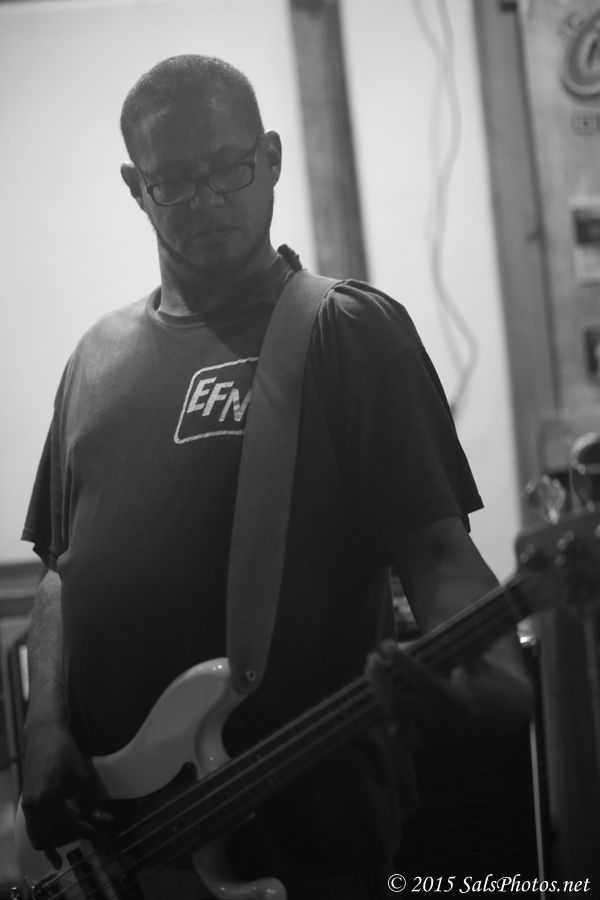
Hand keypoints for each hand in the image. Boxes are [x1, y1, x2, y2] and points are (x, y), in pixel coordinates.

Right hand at [21, 718, 112, 864]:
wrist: (44, 737)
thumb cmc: (65, 753)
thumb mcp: (82, 778)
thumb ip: (91, 802)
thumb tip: (105, 822)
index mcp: (47, 802)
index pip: (72, 825)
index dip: (91, 833)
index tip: (106, 839)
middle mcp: (34, 809)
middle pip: (58, 834)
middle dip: (79, 836)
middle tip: (98, 834)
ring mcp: (28, 809)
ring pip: (44, 839)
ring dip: (62, 842)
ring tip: (79, 839)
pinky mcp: (28, 806)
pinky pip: (34, 833)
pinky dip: (45, 844)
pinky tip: (55, 859)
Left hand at [365, 639, 532, 743]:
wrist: (509, 711)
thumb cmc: (488, 676)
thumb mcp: (477, 659)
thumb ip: (452, 651)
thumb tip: (420, 639)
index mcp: (459, 696)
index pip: (422, 679)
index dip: (402, 662)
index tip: (387, 645)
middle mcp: (447, 718)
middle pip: (402, 704)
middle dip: (381, 682)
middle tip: (371, 658)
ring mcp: (438, 734)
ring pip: (399, 722)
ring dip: (380, 697)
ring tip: (372, 673)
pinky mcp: (434, 744)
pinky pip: (407, 741)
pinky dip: (394, 727)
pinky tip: (382, 706)